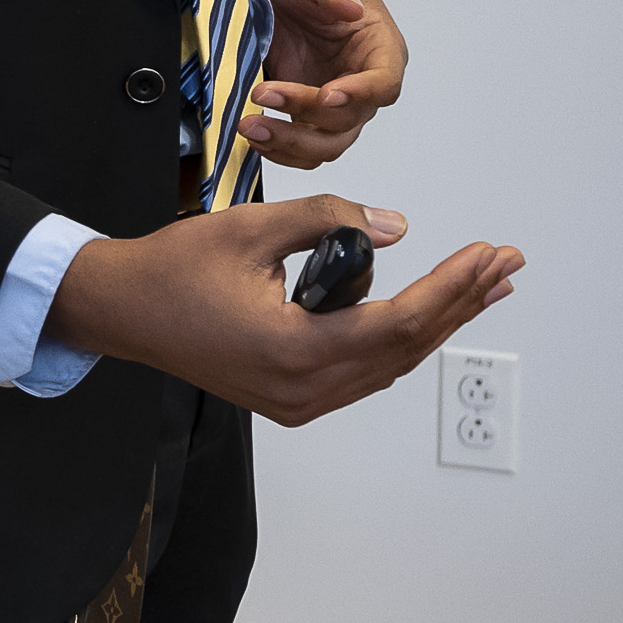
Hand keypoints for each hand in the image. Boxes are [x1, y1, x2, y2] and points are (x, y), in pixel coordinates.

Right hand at [43, 194, 523, 425]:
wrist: (118, 309)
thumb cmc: (171, 269)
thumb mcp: (249, 228)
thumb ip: (326, 221)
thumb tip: (395, 228)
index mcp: (295, 351)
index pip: (398, 323)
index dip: (450, 288)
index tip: (485, 255)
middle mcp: (304, 390)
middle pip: (404, 349)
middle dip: (459, 303)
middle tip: (503, 267)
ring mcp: (298, 401)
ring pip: (388, 364)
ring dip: (435, 322)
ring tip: (480, 286)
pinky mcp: (290, 397)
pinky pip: (361, 372)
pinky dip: (397, 340)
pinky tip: (421, 315)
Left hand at [242, 0, 402, 171]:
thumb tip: (350, 7)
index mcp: (381, 49)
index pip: (383, 84)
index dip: (358, 95)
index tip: (326, 95)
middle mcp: (362, 83)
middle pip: (348, 122)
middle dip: (306, 116)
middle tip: (261, 96)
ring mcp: (332, 102)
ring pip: (324, 144)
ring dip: (289, 142)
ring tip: (249, 126)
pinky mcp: (303, 111)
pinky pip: (300, 145)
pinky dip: (278, 148)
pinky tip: (252, 134)